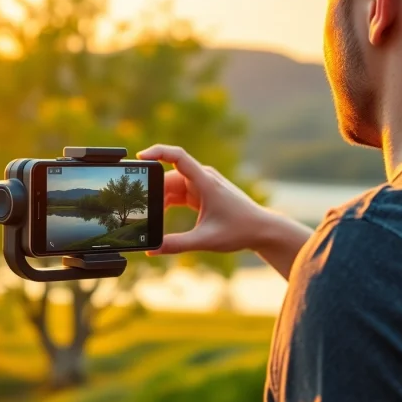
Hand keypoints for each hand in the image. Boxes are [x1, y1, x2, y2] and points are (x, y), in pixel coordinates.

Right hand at [137, 144, 270, 254]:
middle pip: (168, 177)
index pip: (178, 156)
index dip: (158, 152)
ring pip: (171, 186)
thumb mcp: (205, 240)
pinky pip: (178, 193)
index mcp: (205, 181)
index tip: (140, 156)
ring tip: (150, 218)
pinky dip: (167, 203)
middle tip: (141, 209)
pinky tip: (159, 215)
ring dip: (159, 200)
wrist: (261, 230)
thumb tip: (152, 249)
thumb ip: (177, 244)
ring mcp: (202, 185)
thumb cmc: (239, 230)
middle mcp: (202, 178)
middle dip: (153, 191)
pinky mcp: (201, 193)